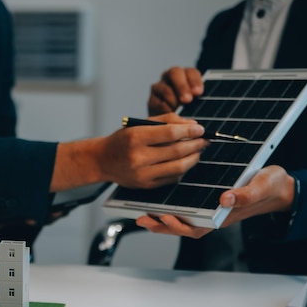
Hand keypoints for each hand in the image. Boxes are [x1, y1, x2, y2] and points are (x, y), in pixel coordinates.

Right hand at [51, 113, 207, 191]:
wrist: (103, 161)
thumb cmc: (123, 140)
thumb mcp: (139, 124)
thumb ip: (166, 121)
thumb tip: (193, 125)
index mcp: (135, 137)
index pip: (169, 133)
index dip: (189, 130)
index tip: (201, 128)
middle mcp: (138, 157)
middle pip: (177, 151)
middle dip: (196, 144)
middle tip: (204, 140)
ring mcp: (142, 174)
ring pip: (178, 167)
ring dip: (193, 158)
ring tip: (197, 150)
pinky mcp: (146, 185)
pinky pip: (172, 178)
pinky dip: (183, 169)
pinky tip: (184, 161)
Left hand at [135, 166, 295, 237]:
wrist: (279, 186)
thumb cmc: (271, 186)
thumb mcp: (261, 186)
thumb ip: (245, 194)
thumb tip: (225, 199)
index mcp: (225, 216)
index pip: (196, 228)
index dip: (178, 225)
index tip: (163, 216)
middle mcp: (215, 216)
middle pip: (184, 227)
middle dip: (162, 226)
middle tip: (143, 218)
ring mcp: (212, 211)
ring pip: (183, 221)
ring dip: (163, 220)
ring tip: (143, 215)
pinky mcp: (210, 203)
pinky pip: (188, 210)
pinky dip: (172, 209)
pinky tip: (158, 203)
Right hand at [148, 67, 202, 115]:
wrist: (169, 126)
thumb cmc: (187, 113)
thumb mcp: (196, 105)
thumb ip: (199, 101)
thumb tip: (203, 103)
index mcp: (186, 76)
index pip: (191, 72)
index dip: (195, 81)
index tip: (198, 93)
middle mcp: (171, 78)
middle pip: (174, 72)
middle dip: (181, 86)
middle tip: (187, 100)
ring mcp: (159, 88)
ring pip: (165, 88)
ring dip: (173, 100)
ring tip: (179, 111)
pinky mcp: (151, 101)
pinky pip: (157, 102)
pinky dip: (165, 109)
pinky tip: (170, 115)